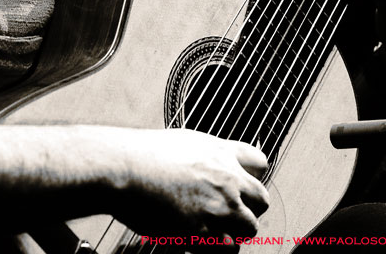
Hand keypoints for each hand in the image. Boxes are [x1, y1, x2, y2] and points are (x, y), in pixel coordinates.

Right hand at [110, 128, 268, 239]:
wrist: (124, 167)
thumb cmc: (145, 154)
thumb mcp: (186, 142)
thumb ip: (209, 156)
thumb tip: (215, 164)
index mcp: (222, 152)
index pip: (260, 163)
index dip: (252, 176)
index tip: (241, 186)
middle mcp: (227, 177)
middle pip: (261, 199)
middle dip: (248, 209)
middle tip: (227, 214)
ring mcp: (218, 205)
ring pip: (249, 229)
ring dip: (234, 233)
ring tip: (212, 231)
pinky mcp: (203, 231)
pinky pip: (226, 250)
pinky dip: (214, 249)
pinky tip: (196, 240)